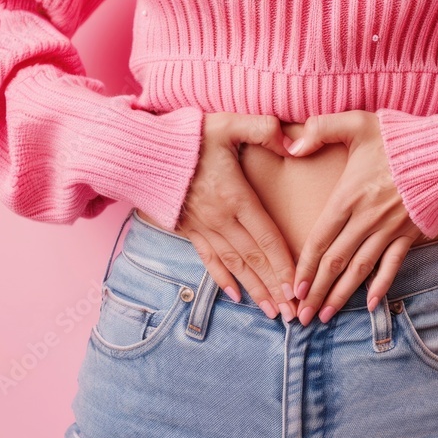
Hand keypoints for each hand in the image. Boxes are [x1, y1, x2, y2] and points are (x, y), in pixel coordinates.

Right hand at [178, 112, 297, 320]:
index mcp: (235, 197)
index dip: (283, 265)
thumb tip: (292, 142)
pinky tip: (235, 295)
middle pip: (254, 259)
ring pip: (234, 265)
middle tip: (293, 313)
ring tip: (272, 312)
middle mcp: (220, 219)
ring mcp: (202, 227)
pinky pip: (208, 259)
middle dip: (274, 287)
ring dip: (254, 290)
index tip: (298, 288)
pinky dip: (222, 279)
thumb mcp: (227, 123)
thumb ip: (262, 128)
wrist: (139, 150)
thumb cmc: (187, 136)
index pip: (266, 238)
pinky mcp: (187, 230)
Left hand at [283, 111, 423, 324]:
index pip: (320, 239)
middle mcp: (367, 219)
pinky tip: (370, 304)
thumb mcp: (357, 123)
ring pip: (360, 270)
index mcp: (349, 196)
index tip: (293, 288)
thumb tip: (292, 145)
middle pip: (335, 262)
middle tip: (301, 316)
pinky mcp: (410, 234)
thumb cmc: (399, 137)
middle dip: (316, 291)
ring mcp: (389, 230)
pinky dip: (381, 286)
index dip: (304, 267)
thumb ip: (321, 129)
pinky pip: (392, 265)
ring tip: (325, 316)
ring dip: (341, 295)